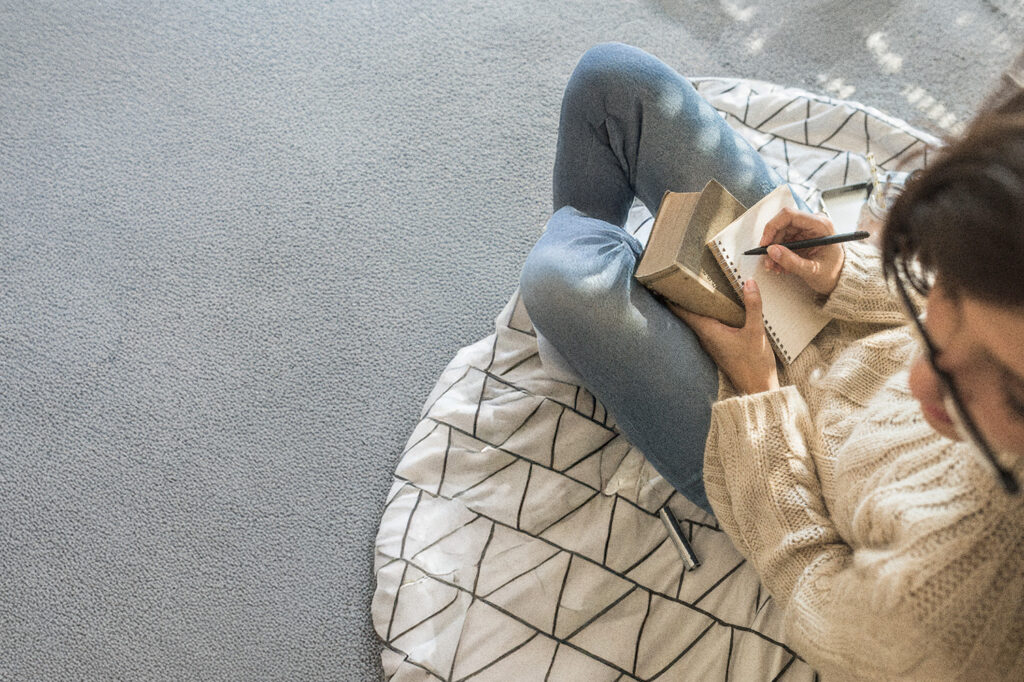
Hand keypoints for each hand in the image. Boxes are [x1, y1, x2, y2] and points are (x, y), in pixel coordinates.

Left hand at [670, 279, 779, 394]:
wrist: (758, 389)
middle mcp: (706, 338)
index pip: (683, 312)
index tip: (664, 284)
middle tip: (678, 278)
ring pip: (699, 320)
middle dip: (684, 298)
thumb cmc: (755, 364)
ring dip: (696, 306)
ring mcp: (711, 344)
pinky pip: (709, 326)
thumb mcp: (756, 331)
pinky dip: (708, 314)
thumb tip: (748, 282)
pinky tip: (715, 307)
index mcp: (709, 332)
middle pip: (689, 314)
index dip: (672, 298)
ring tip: (694, 287)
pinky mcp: (719, 347)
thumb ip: (753, 305)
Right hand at [760, 208, 844, 294]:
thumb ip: (792, 262)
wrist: (841, 278)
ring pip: (779, 234)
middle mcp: (812, 223)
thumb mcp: (813, 271)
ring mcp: (806, 229)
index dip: (772, 227)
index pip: (789, 215)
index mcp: (820, 225)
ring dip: (773, 251)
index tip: (765, 244)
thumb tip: (771, 251)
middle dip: (771, 244)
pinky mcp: (800, 237)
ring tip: (774, 267)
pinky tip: (780, 265)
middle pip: (781, 225)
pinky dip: (777, 254)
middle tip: (768, 261)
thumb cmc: (833, 273)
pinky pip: (782, 241)